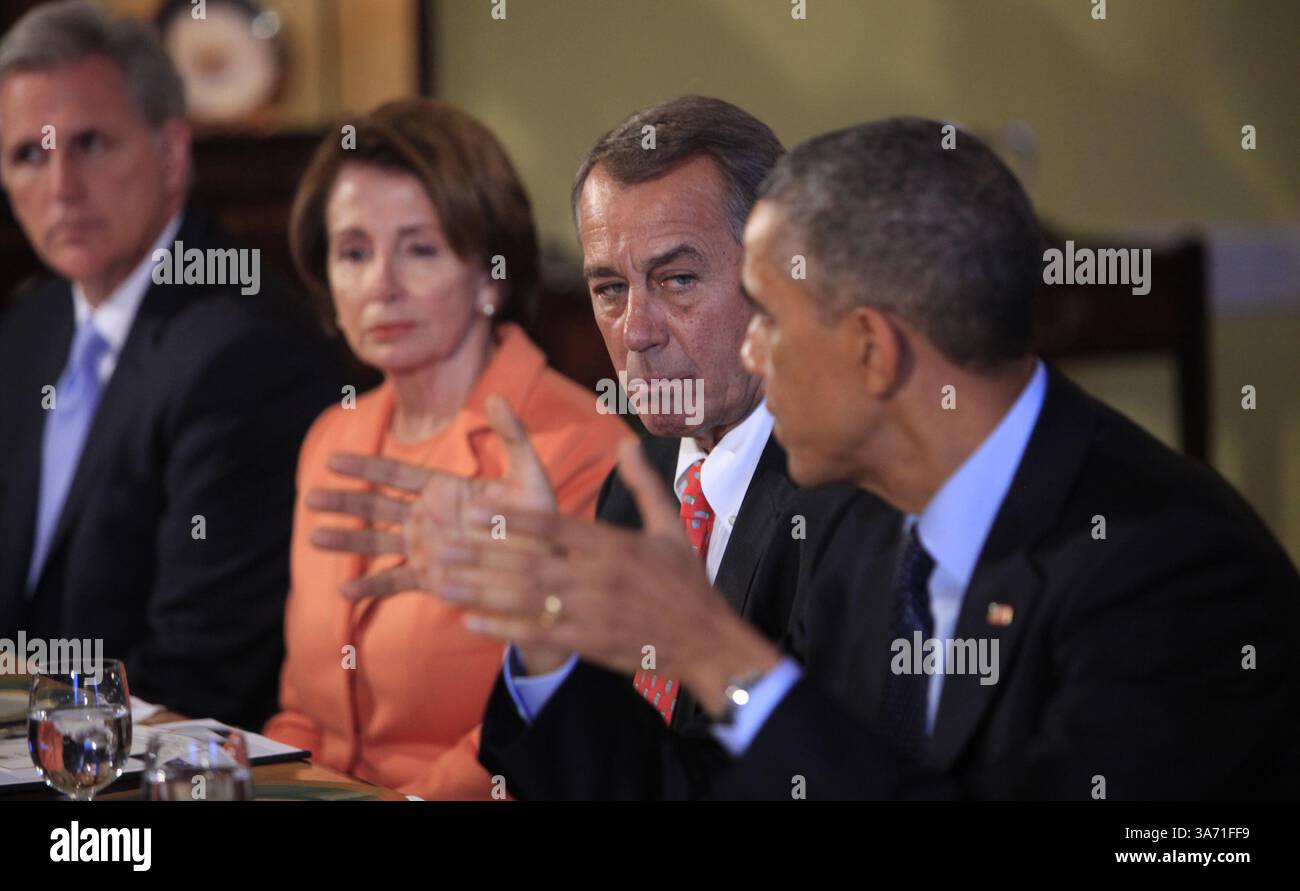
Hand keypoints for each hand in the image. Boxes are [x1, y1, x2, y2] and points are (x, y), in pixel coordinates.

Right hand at [307, 394, 555, 598]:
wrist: (545, 567)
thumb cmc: (539, 520)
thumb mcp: (529, 475)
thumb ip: (513, 436)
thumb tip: (496, 397)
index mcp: (443, 488)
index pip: (395, 472)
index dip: (365, 467)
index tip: (333, 461)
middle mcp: (427, 516)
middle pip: (377, 506)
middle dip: (345, 502)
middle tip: (311, 498)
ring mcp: (426, 548)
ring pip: (378, 542)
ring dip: (347, 541)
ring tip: (315, 538)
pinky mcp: (431, 578)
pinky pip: (396, 582)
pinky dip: (372, 588)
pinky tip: (345, 592)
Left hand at [438, 439, 781, 713]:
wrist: (706, 641)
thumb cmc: (686, 582)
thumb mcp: (670, 527)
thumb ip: (643, 484)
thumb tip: (627, 440)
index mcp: (615, 545)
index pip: (556, 526)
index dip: (513, 520)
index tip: (476, 508)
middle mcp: (599, 576)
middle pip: (531, 562)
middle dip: (483, 555)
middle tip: (442, 546)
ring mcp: (592, 611)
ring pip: (527, 598)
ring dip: (482, 591)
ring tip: (443, 583)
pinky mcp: (590, 641)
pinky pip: (539, 633)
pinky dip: (504, 629)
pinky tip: (471, 622)